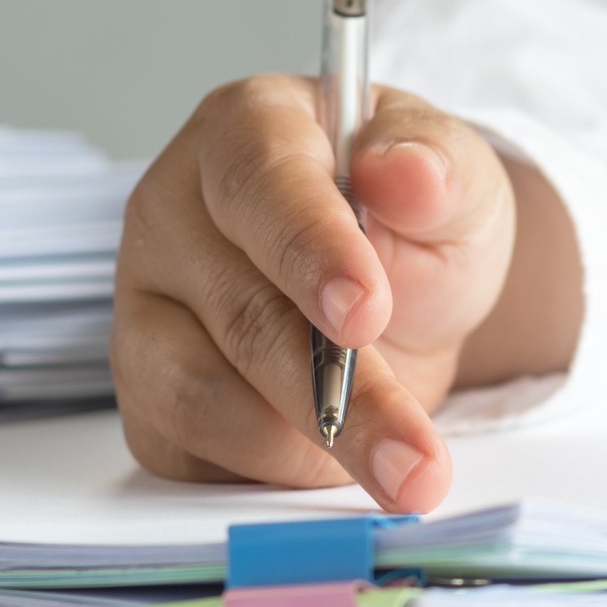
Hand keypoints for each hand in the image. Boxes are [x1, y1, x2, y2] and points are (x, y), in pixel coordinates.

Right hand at [111, 75, 577, 512]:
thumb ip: (442, 171)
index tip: (366, 311)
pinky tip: (338, 469)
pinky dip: (272, 474)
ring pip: (202, 396)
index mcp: (246, 132)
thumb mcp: (457, 184)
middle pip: (241, 312)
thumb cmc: (413, 222)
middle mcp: (173, 214)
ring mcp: (148, 309)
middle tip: (414, 457)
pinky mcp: (148, 396)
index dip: (308, 248)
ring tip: (401, 470)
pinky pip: (192, 452)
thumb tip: (410, 171)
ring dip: (309, 449)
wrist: (401, 296)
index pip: (258, 182)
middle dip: (342, 394)